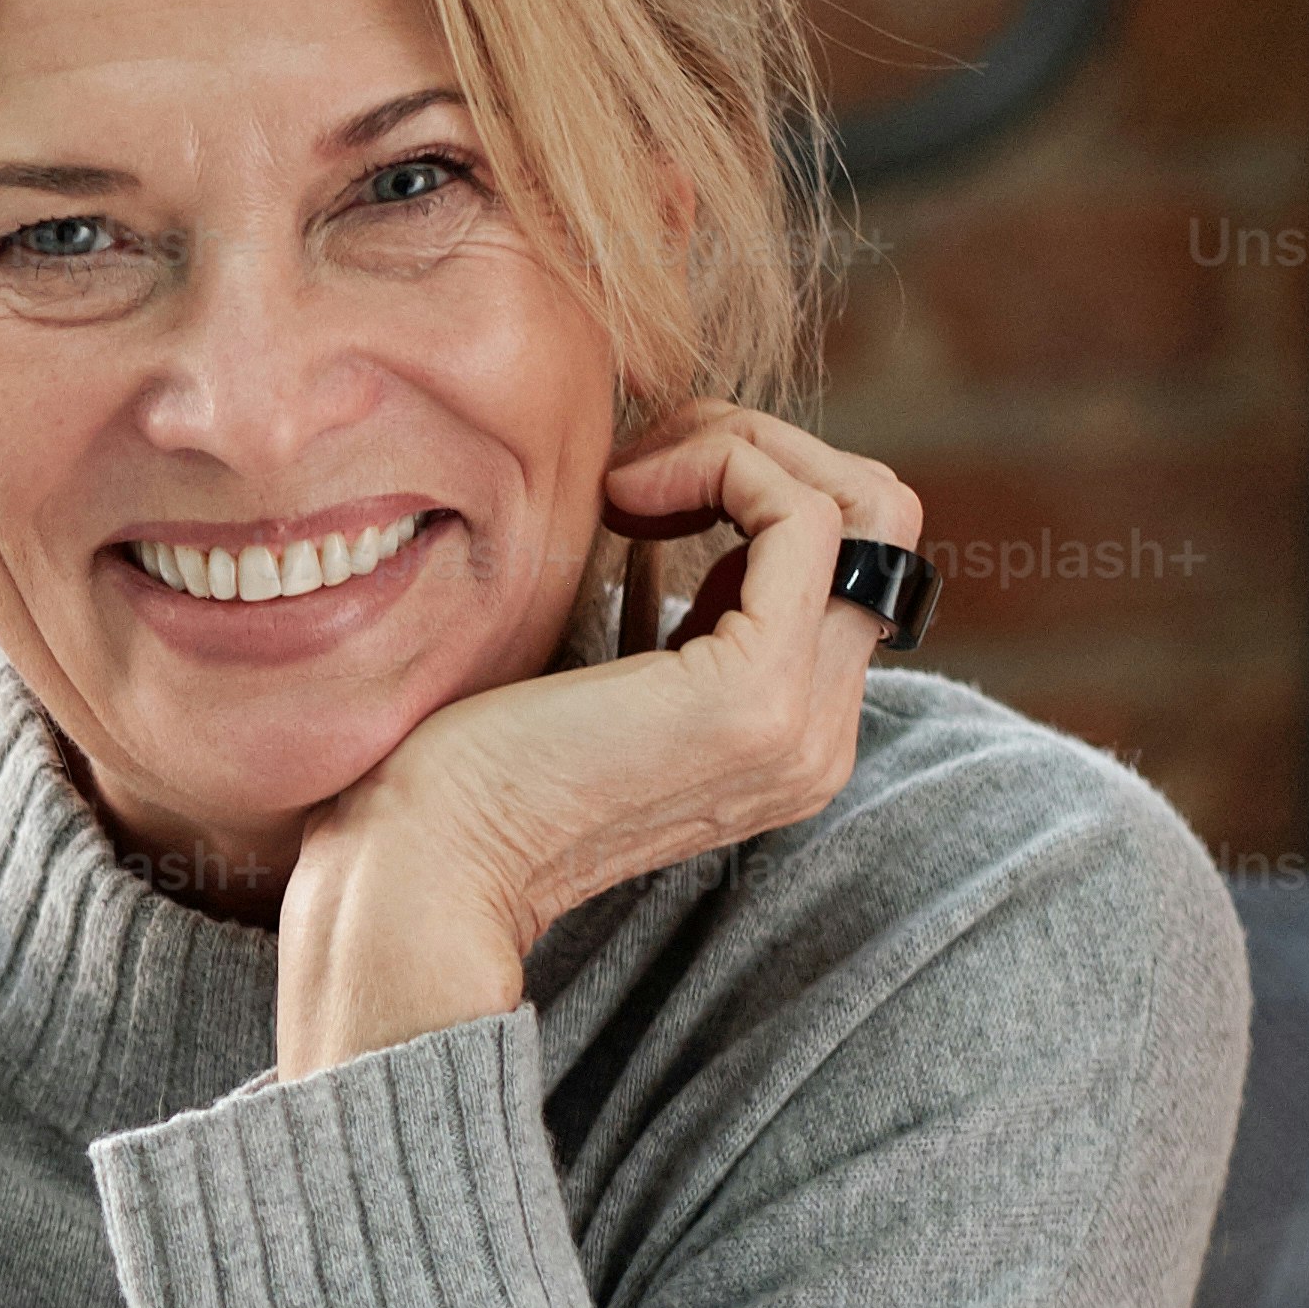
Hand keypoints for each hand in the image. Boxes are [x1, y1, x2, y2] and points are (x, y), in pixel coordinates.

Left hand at [271, 400, 927, 1078]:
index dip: (759, 486)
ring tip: (628, 482)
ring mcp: (799, 719)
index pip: (854, 559)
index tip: (637, 491)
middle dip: (764, 450)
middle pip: (881, 523)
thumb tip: (713, 487)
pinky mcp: (755, 691)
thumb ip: (697, 607)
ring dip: (743, 450)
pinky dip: (726, 466)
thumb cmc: (479, 757)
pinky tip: (624, 498)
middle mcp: (820, 736)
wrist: (427, 858)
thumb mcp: (620, 667)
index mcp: (793, 731)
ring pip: (864, 507)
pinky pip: (806, 518)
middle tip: (641, 466)